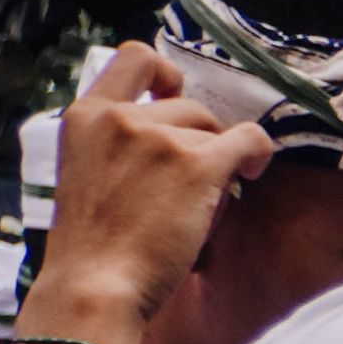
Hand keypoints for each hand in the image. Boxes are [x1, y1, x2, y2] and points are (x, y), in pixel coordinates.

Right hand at [39, 47, 267, 323]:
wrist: (96, 284)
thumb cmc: (93, 246)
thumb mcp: (84, 173)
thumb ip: (114, 144)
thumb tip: (167, 135)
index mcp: (84, 116)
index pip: (133, 59)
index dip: (164, 72)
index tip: (174, 94)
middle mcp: (119, 117)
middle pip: (186, 103)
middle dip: (199, 134)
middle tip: (194, 173)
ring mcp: (158, 137)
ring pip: (214, 129)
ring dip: (218, 157)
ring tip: (204, 195)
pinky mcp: (196, 164)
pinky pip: (249, 140)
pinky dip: (258, 154)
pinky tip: (250, 175)